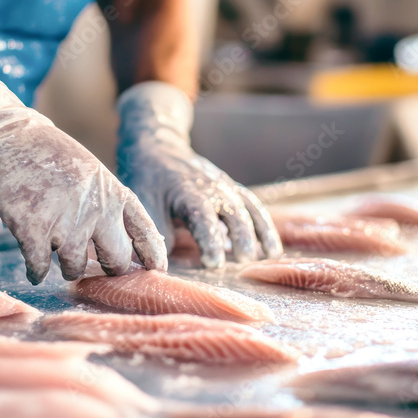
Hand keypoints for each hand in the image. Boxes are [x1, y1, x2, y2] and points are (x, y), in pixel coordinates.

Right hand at [0, 47, 165, 283]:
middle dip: (106, 270)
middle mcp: (95, 208)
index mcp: (113, 193)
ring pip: (75, 268)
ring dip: (67, 269)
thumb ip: (109, 205)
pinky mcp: (32, 228)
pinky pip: (40, 267)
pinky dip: (36, 272)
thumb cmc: (50, 157)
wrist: (8, 137)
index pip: (145, 232)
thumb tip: (124, 248)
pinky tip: (34, 269)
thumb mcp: (92, 174)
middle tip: (94, 268)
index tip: (155, 272)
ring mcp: (64, 220)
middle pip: (116, 261)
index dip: (153, 256)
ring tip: (58, 256)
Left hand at [116, 82, 281, 267]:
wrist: (158, 149)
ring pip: (249, 207)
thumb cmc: (149, 183)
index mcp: (188, 192)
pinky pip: (253, 206)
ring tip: (271, 254)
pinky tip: (272, 246)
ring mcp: (225, 185)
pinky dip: (264, 225)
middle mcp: (212, 187)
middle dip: (241, 236)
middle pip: (233, 211)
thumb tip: (163, 268)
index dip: (210, 240)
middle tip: (244, 260)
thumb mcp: (145, 208)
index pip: (203, 218)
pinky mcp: (232, 189)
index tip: (214, 263)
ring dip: (261, 230)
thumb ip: (157, 237)